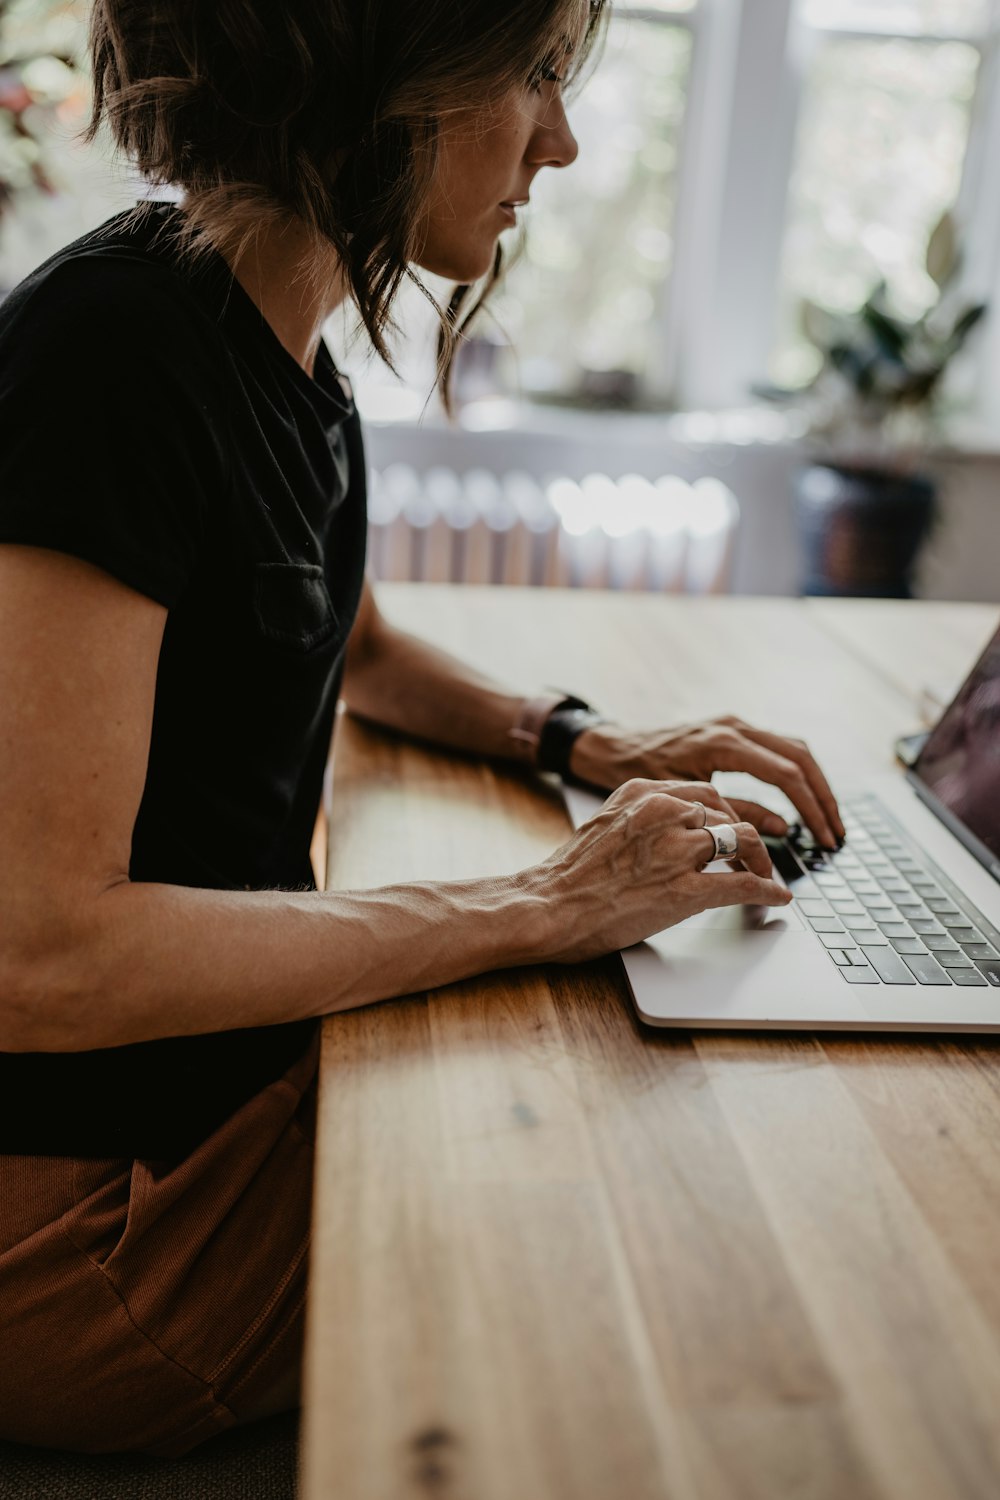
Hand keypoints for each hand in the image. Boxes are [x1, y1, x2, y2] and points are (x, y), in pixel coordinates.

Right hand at [529, 778, 791, 963]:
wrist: (549, 906)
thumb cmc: (570, 875)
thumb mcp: (605, 823)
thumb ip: (641, 818)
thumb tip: (672, 831)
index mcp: (643, 792)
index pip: (703, 793)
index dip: (725, 814)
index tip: (733, 829)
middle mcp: (663, 812)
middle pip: (727, 814)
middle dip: (745, 837)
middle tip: (753, 856)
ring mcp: (676, 849)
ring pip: (743, 839)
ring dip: (760, 860)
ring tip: (764, 874)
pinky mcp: (684, 888)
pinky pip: (742, 883)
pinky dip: (766, 890)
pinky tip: (775, 897)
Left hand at [569, 714, 844, 849]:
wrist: (610, 747)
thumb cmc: (636, 774)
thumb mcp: (684, 799)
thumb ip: (732, 813)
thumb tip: (780, 827)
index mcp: (723, 743)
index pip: (786, 774)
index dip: (810, 808)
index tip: (823, 837)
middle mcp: (734, 727)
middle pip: (800, 756)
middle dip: (823, 797)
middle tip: (835, 832)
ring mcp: (735, 724)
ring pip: (794, 748)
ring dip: (815, 784)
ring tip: (827, 819)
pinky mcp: (732, 730)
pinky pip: (777, 747)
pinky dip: (797, 773)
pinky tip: (803, 798)